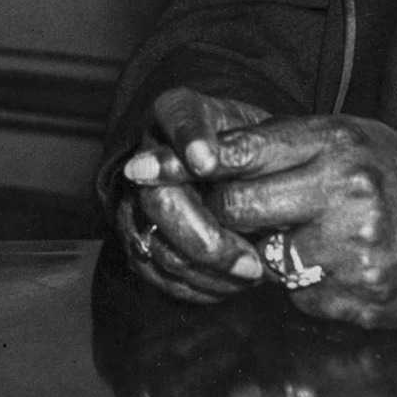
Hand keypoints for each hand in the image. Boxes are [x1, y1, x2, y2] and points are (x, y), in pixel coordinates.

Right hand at [113, 87, 272, 304]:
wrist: (236, 171)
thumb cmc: (255, 149)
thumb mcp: (261, 130)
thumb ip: (245, 143)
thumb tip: (210, 163)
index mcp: (176, 111)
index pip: (177, 118)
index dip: (188, 141)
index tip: (207, 161)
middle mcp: (147, 152)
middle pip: (161, 200)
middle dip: (205, 237)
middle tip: (250, 260)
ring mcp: (134, 198)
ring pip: (157, 245)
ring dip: (207, 269)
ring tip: (252, 273)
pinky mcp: (136, 238)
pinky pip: (157, 272)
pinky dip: (196, 285)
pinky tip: (232, 282)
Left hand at [202, 114, 396, 327]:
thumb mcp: (354, 138)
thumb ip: (290, 141)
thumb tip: (212, 151)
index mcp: (337, 143)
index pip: (243, 150)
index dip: (188, 162)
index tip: (146, 169)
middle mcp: (342, 191)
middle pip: (237, 209)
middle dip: (224, 217)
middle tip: (234, 216)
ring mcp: (350, 249)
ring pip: (260, 257)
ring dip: (265, 255)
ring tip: (303, 240)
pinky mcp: (355, 297)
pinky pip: (295, 295)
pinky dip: (301, 286)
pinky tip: (334, 269)